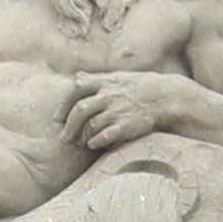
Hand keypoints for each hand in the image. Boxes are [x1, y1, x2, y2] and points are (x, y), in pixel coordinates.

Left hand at [62, 74, 187, 149]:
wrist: (165, 97)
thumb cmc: (140, 87)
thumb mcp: (118, 77)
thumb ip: (96, 79)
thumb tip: (77, 76)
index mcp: (105, 82)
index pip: (76, 89)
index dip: (63, 105)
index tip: (57, 118)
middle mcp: (109, 95)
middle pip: (80, 110)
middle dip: (68, 126)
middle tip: (63, 138)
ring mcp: (117, 110)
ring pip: (90, 125)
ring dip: (82, 136)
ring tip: (81, 142)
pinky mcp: (126, 125)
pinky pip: (104, 136)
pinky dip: (95, 142)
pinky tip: (94, 144)